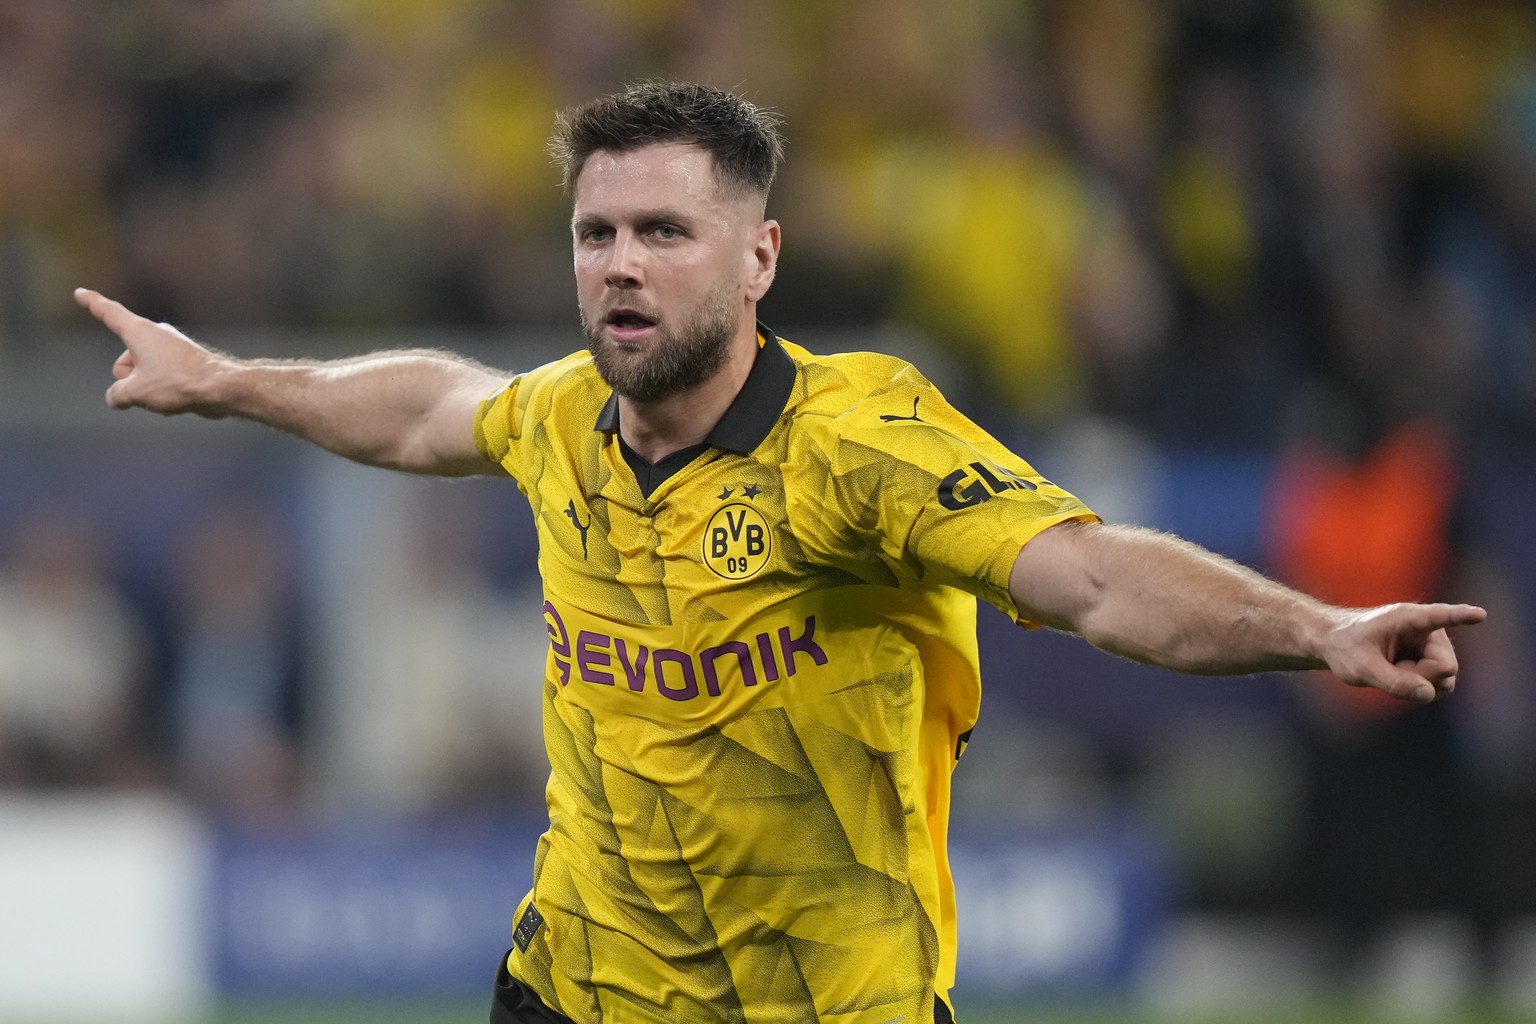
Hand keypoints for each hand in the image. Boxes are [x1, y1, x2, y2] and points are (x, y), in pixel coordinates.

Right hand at [74, 287, 229, 416]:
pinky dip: (165, 391)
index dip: (92, 303)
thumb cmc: (178, 383)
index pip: (109, 313)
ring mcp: (172, 347)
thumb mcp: (135, 392)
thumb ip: (116, 394)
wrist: (221, 389)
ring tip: (172, 392)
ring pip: (143, 374)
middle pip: (125, 361)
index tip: (80, 292)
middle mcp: (156, 334)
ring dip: (149, 389)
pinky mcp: (185, 361)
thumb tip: (117, 397)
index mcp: (139, 332)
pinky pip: (162, 381)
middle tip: (153, 386)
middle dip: (130, 380)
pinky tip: (182, 397)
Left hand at [1323, 602, 1487, 702]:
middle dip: (1421, 677)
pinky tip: (1400, 676)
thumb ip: (1392, 681)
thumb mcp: (1360, 667)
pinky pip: (1439, 686)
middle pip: (1446, 666)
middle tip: (1390, 669)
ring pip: (1445, 679)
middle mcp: (1429, 630)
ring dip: (1419, 683)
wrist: (1338, 645)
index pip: (1440, 616)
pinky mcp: (1434, 661)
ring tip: (1393, 669)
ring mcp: (1434, 646)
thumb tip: (1429, 693)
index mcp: (1408, 618)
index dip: (1461, 617)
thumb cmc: (1346, 648)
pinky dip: (1420, 688)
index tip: (1479, 615)